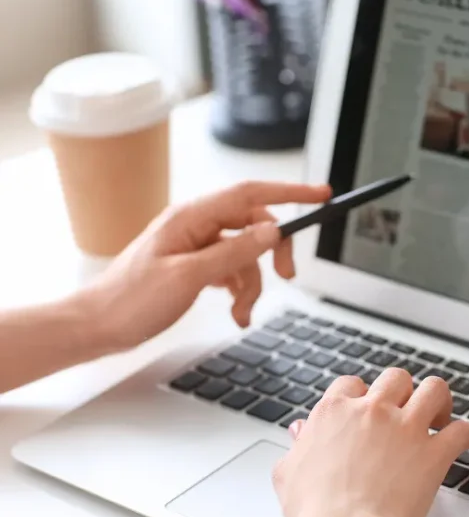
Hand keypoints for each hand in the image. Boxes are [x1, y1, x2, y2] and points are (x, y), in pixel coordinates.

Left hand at [79, 181, 330, 351]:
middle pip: (254, 226)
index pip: (250, 194)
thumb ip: (234, 252)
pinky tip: (235, 310)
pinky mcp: (196, 264)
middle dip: (272, 253)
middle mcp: (197, 225)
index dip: (289, 191)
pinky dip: (240, 290)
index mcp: (192, 217)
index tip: (319, 194)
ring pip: (246, 253)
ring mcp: (197, 245)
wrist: (99, 325)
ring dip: (252, 283)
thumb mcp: (188, 277)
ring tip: (242, 312)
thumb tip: (271, 232)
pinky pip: (232, 269)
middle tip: (286, 276)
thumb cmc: (131, 300)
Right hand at [273, 369, 468, 516]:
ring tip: (440, 414)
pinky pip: (462, 430)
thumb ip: (298, 446)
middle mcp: (372, 411)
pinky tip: (468, 437)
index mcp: (335, 412)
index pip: (352, 383)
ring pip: (434, 389)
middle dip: (403, 391)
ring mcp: (405, 429)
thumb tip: (300, 432)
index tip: (369, 405)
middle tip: (407, 409)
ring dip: (440, 400)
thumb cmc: (315, 512)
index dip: (363, 393)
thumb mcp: (289, 473)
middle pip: (396, 378)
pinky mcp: (433, 453)